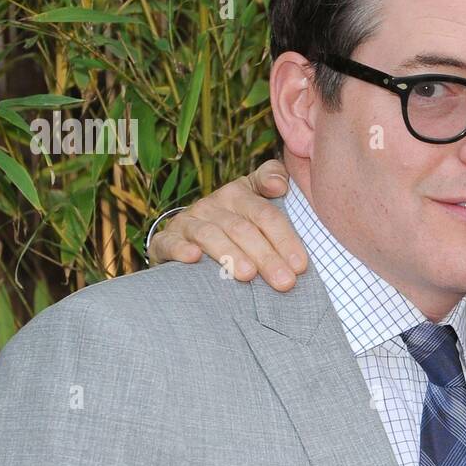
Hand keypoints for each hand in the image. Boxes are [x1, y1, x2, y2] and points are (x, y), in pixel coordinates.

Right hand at [148, 159, 306, 290]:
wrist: (186, 236)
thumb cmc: (233, 223)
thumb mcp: (256, 202)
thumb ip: (273, 183)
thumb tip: (280, 183)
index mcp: (239, 193)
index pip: (266, 214)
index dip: (285, 237)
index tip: (300, 265)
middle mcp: (213, 204)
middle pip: (243, 229)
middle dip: (266, 257)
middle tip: (285, 282)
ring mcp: (188, 221)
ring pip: (211, 235)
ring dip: (230, 254)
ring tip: (248, 275)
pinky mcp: (165, 239)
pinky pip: (172, 242)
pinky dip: (181, 249)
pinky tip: (194, 258)